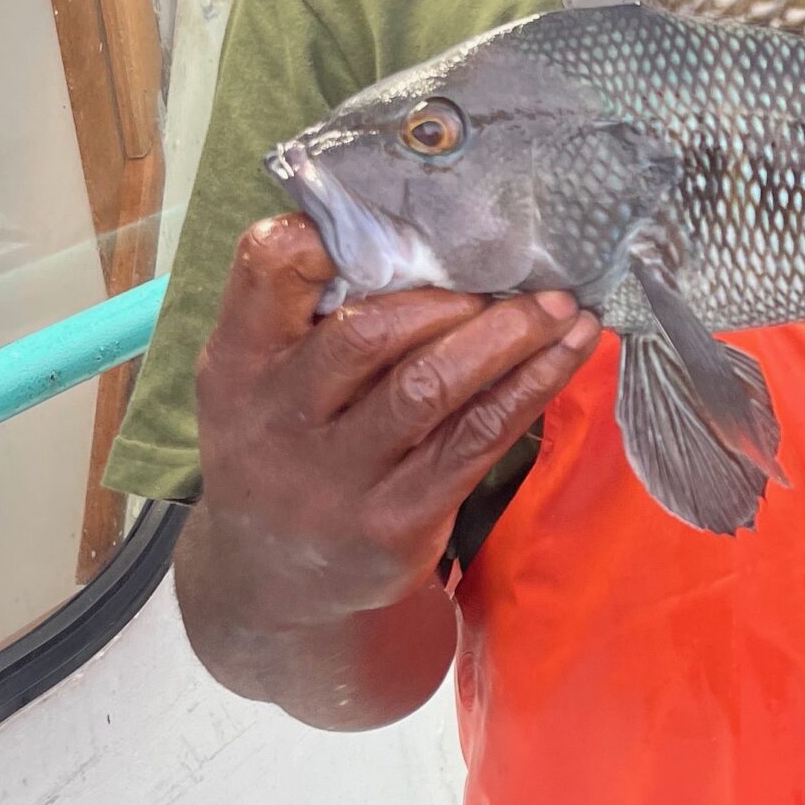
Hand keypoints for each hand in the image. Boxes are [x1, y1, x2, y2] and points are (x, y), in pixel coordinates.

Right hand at [193, 213, 598, 625]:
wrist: (272, 582)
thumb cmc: (283, 446)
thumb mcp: (258, 383)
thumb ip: (303, 316)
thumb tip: (421, 234)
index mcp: (238, 363)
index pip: (268, 267)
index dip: (333, 234)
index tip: (404, 222)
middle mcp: (278, 418)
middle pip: (368, 334)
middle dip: (452, 297)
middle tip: (515, 276)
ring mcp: (337, 477)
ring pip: (431, 386)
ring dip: (507, 337)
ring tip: (558, 308)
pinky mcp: (396, 520)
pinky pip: (476, 437)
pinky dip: (530, 387)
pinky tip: (566, 354)